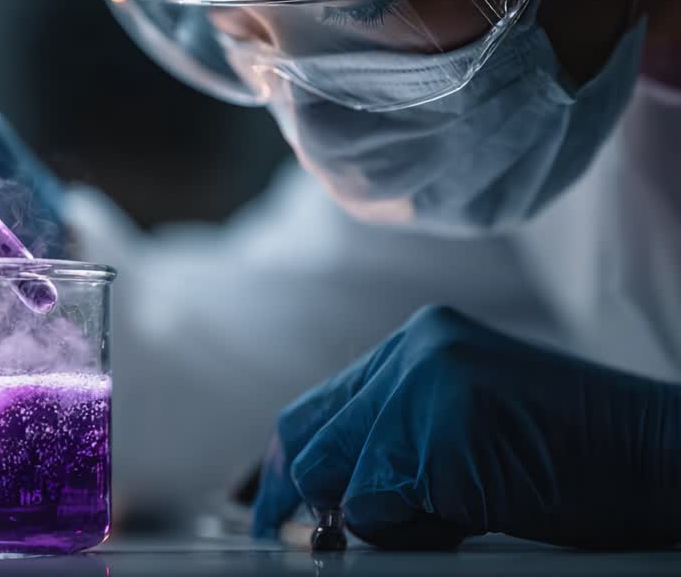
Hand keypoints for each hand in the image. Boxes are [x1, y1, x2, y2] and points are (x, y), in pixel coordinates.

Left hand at [253, 305, 680, 549]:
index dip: (273, 462)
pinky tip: (479, 511)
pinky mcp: (446, 430)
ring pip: (343, 478)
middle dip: (295, 498)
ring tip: (452, 518)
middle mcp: (415, 347)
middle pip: (310, 435)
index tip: (245, 501)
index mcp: (417, 342)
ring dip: (381, 522)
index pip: (315, 405)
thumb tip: (317, 504)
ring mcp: (431, 382)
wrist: (661, 461)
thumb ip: (389, 448)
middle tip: (299, 541)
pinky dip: (416, 531)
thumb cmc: (568, 461)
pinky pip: (384, 505)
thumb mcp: (462, 436)